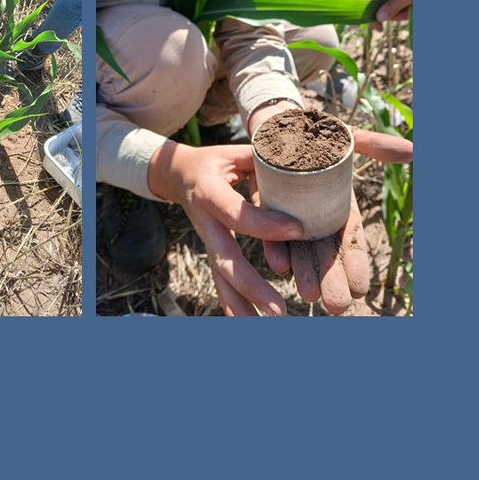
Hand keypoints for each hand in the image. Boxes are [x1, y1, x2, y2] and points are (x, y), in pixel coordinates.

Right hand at [149, 141, 302, 315]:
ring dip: (243, 305)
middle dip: (252, 286)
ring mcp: (206, 239)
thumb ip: (265, 159)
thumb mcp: (235, 152)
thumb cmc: (215, 160)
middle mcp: (204, 221)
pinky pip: (221, 280)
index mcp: (208, 191)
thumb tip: (302, 162)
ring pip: (221, 277)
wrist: (177, 175)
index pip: (236, 213)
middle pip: (224, 259)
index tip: (298, 230)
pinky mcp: (212, 250)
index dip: (265, 224)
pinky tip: (248, 324)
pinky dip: (234, 304)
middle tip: (279, 310)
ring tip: (267, 327)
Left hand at [255, 129, 412, 314]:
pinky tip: (279, 267)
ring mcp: (290, 218)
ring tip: (308, 296)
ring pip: (299, 250)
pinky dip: (276, 251)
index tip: (362, 287)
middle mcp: (316, 217)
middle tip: (337, 306)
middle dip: (331, 279)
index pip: (350, 240)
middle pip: (326, 252)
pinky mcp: (264, 215)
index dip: (356, 263)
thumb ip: (376, 145)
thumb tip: (413, 152)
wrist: (275, 128)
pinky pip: (270, 236)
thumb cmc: (315, 135)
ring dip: (304, 272)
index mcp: (339, 206)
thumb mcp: (347, 139)